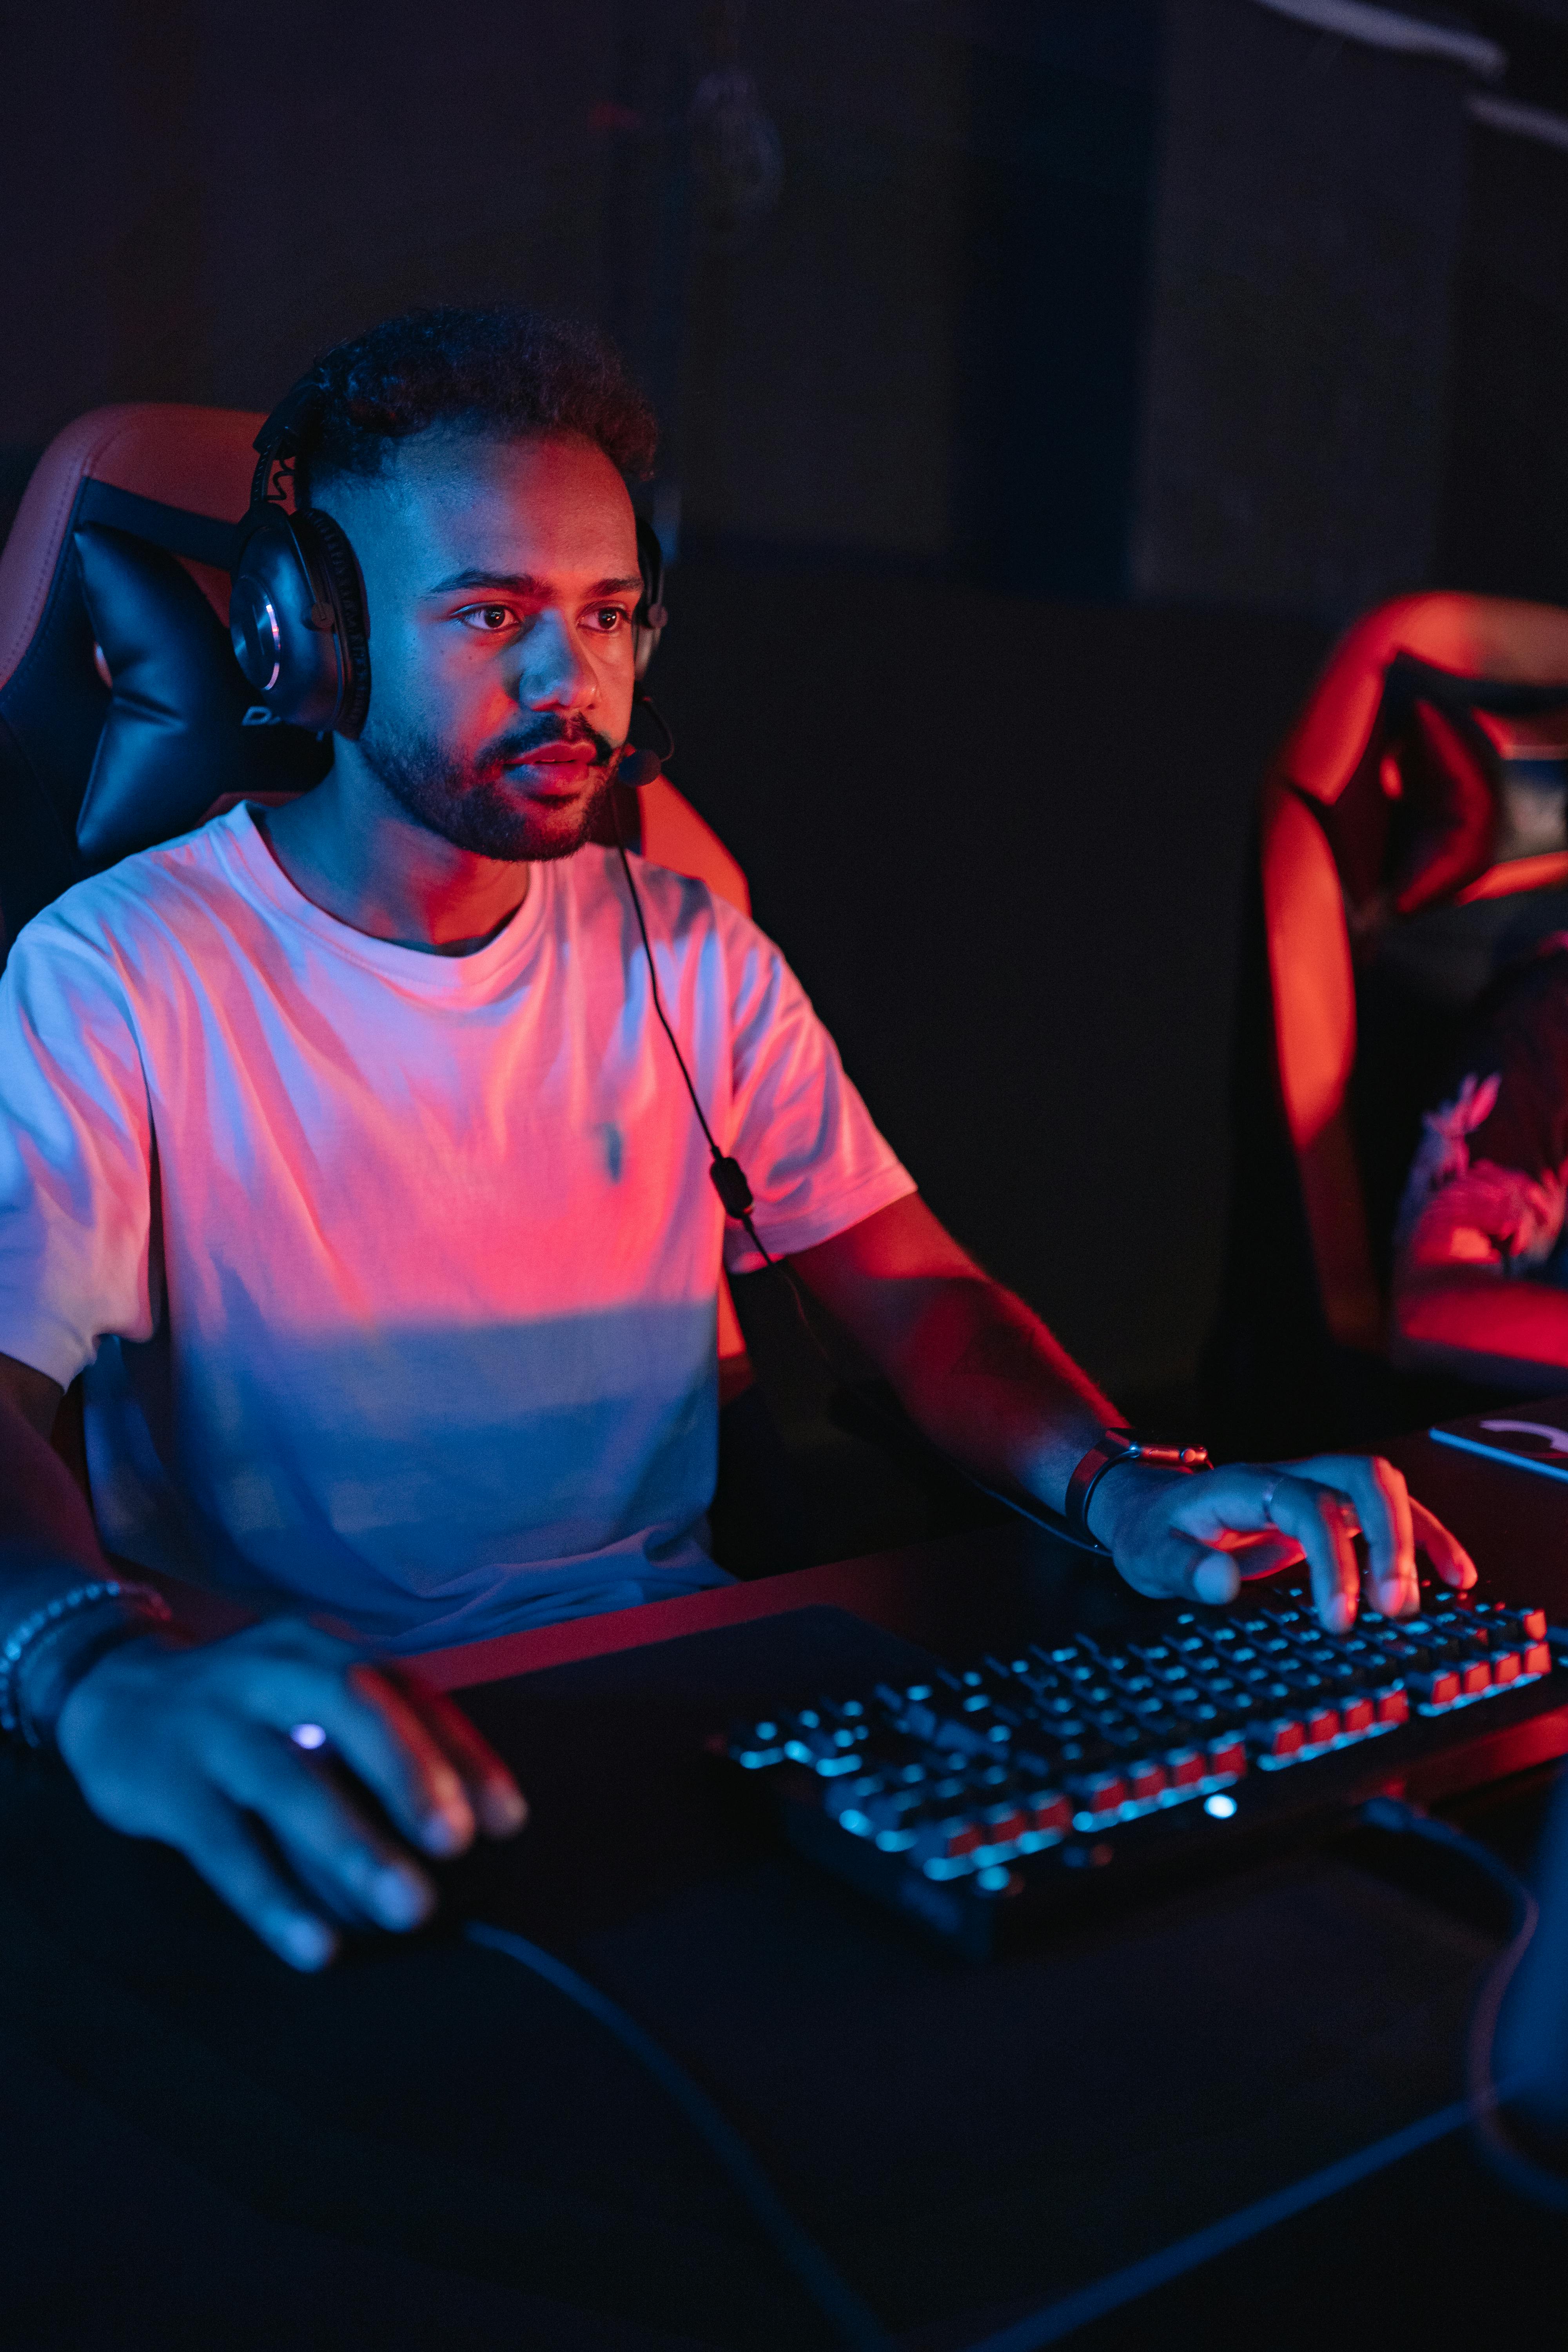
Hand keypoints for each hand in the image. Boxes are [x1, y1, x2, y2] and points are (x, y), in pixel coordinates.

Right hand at [56, 1618, 525, 1970]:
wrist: (112, 1692)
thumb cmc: (245, 1710)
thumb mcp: (308, 1696)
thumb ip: (374, 1742)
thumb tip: (464, 1825)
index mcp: (322, 1648)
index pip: (407, 1693)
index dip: (462, 1754)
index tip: (509, 1820)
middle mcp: (273, 1670)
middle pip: (353, 1710)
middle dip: (410, 1777)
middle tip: (457, 1845)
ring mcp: (215, 1724)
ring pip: (289, 1783)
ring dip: (353, 1847)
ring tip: (408, 1907)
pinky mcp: (167, 1783)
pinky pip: (225, 1845)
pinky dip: (272, 1898)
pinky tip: (316, 1945)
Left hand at [1085, 1453, 1475, 1632]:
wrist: (1148, 1504)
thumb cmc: (1153, 1531)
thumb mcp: (1149, 1554)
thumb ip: (1181, 1568)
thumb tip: (1219, 1584)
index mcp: (1245, 1486)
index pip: (1307, 1505)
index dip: (1332, 1560)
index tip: (1339, 1619)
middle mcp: (1288, 1477)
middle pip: (1362, 1479)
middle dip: (1390, 1539)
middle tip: (1395, 1608)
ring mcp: (1313, 1488)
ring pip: (1383, 1489)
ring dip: (1415, 1537)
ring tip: (1437, 1593)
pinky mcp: (1329, 1510)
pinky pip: (1388, 1512)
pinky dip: (1425, 1539)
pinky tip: (1453, 1576)